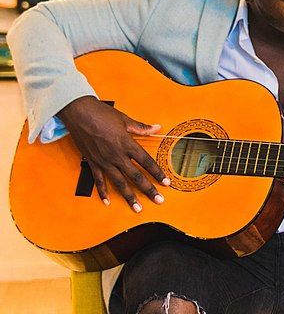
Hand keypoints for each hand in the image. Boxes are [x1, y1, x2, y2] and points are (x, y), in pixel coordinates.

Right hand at [58, 96, 169, 211]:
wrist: (79, 113)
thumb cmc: (101, 114)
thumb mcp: (125, 119)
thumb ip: (141, 128)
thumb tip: (156, 128)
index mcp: (127, 144)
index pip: (146, 162)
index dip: (157, 173)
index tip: (166, 182)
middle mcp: (117, 155)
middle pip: (136, 176)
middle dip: (148, 189)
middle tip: (158, 200)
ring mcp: (104, 161)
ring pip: (119, 183)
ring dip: (129, 197)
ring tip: (137, 208)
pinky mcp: (93, 162)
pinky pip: (99, 180)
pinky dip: (103, 191)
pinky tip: (107, 201)